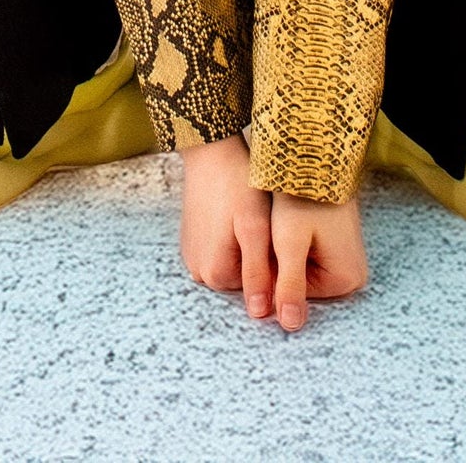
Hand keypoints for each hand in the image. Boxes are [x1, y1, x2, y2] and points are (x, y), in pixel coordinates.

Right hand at [179, 132, 273, 319]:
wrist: (210, 150)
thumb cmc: (236, 185)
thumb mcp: (254, 228)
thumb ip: (257, 273)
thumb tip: (259, 314)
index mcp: (215, 274)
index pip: (258, 288)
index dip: (272, 262)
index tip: (272, 232)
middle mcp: (199, 272)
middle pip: (243, 277)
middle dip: (258, 255)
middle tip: (261, 221)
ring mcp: (193, 256)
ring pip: (233, 263)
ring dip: (245, 245)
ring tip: (248, 214)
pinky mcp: (192, 240)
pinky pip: (220, 250)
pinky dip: (232, 237)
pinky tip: (235, 213)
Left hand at [269, 192, 369, 330]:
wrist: (318, 157)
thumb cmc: (302, 197)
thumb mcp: (290, 243)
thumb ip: (289, 285)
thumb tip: (290, 326)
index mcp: (346, 281)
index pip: (295, 295)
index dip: (274, 273)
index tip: (270, 244)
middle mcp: (353, 276)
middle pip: (300, 284)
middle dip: (281, 264)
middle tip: (273, 232)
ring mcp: (346, 260)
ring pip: (301, 269)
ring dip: (284, 252)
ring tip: (280, 224)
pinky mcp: (337, 246)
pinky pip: (308, 255)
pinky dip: (292, 242)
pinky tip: (286, 221)